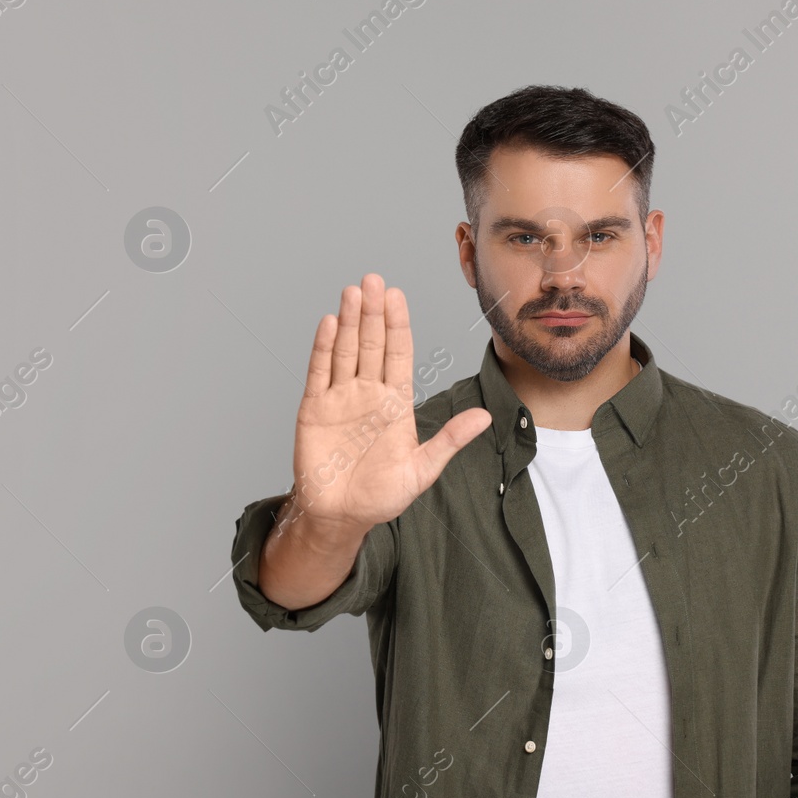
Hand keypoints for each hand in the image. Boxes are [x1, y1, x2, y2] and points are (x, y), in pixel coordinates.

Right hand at [284, 273, 490, 536]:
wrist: (340, 517)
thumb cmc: (381, 497)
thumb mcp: (421, 470)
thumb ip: (449, 441)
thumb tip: (484, 418)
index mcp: (395, 403)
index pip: (398, 355)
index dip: (398, 326)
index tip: (397, 297)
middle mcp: (368, 393)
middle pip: (371, 344)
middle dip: (372, 313)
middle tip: (374, 280)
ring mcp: (340, 398)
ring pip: (345, 350)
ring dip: (347, 321)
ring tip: (352, 292)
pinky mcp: (314, 409)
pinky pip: (319, 372)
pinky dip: (322, 347)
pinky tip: (328, 323)